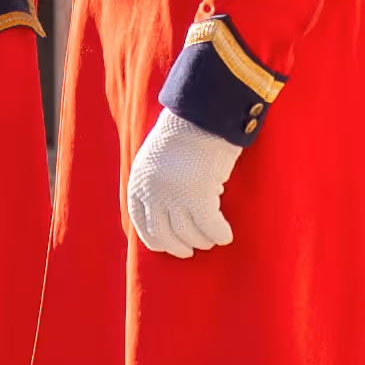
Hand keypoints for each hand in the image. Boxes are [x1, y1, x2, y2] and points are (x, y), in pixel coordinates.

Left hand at [126, 111, 242, 257]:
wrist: (200, 113)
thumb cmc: (183, 130)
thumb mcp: (157, 157)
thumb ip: (157, 182)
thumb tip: (168, 208)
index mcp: (139, 182)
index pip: (141, 222)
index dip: (154, 238)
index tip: (165, 246)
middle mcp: (152, 193)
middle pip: (163, 234)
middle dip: (177, 247)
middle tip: (190, 250)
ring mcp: (174, 197)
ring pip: (188, 234)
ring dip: (201, 241)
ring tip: (211, 240)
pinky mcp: (198, 197)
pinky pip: (210, 227)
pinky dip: (219, 234)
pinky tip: (226, 236)